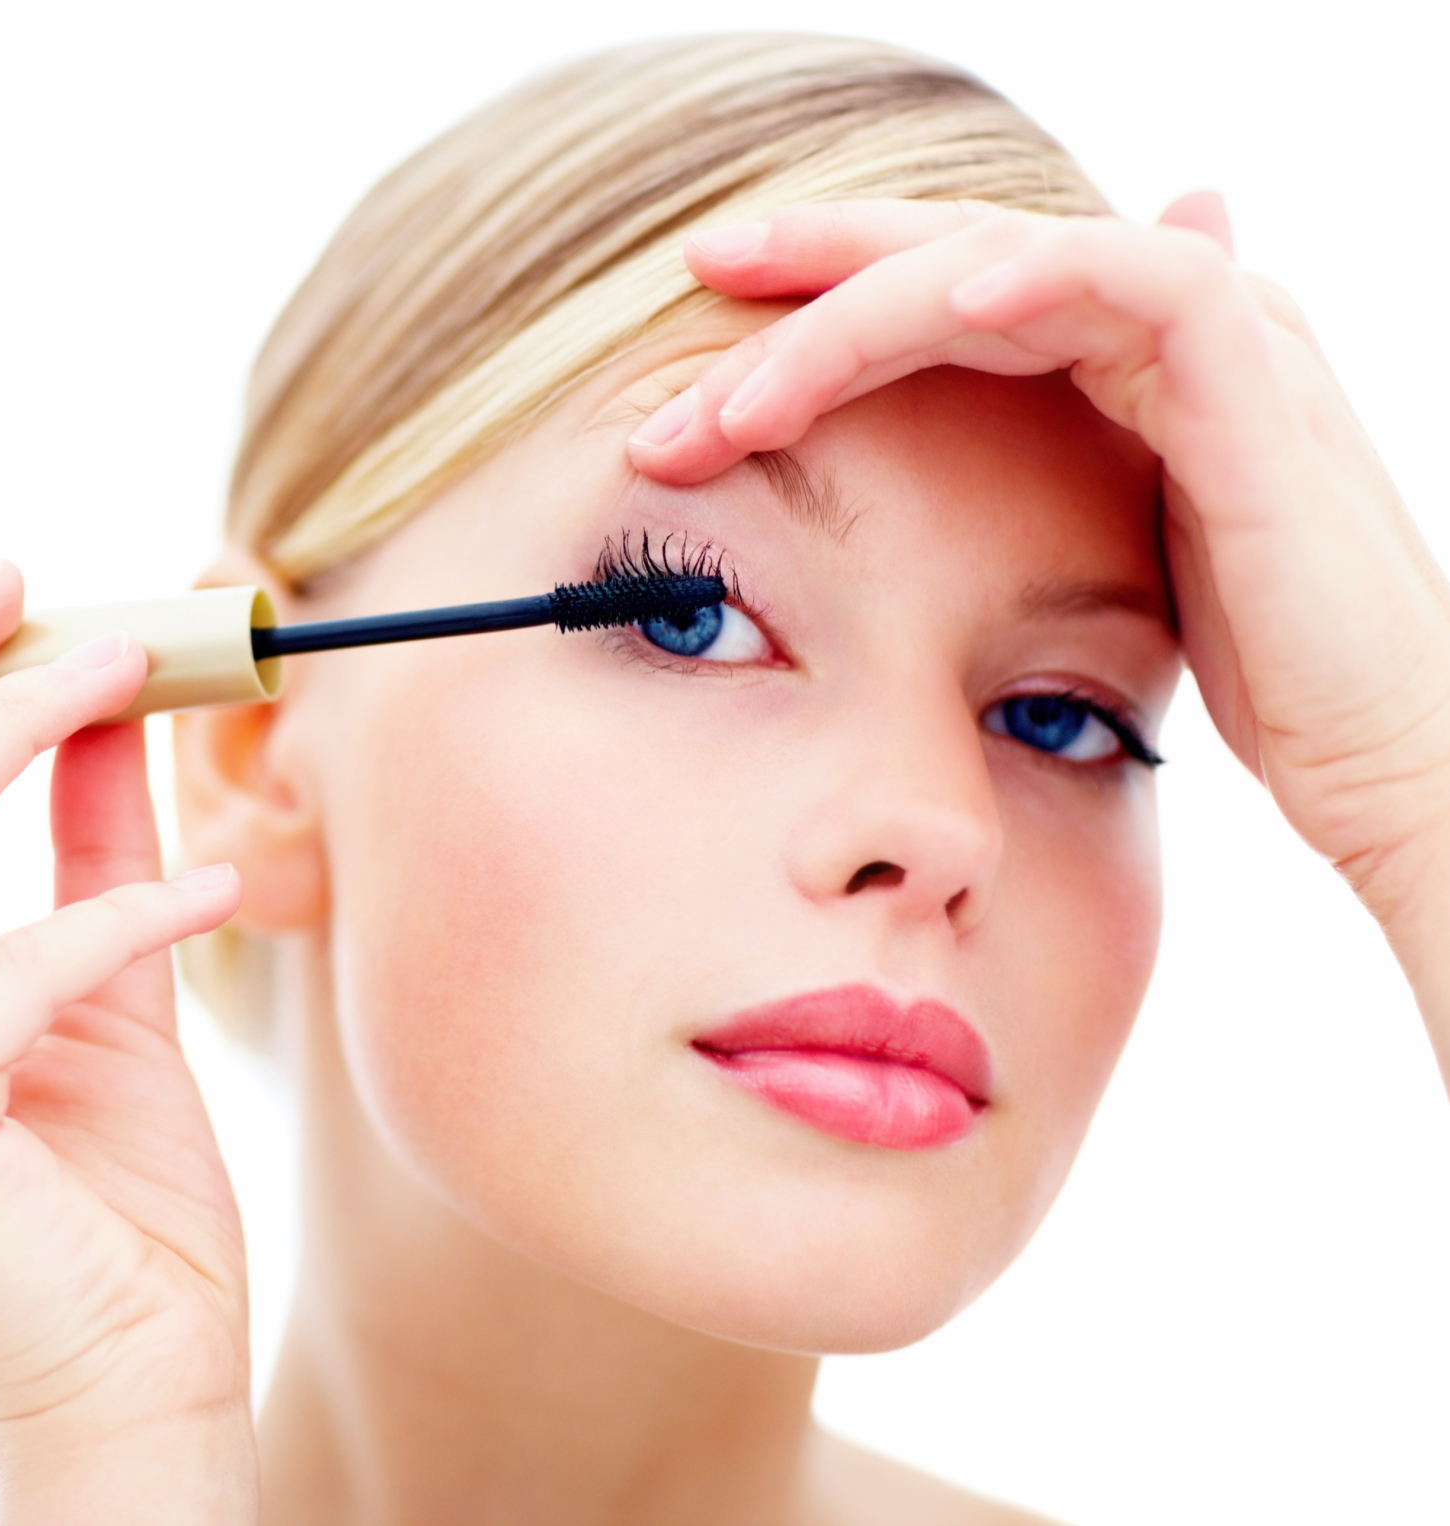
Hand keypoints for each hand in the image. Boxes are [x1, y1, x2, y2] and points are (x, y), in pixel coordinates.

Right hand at [0, 559, 255, 1522]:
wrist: (138, 1400)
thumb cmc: (115, 1218)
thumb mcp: (100, 1001)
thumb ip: (85, 861)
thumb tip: (100, 710)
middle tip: (14, 576)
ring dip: (7, 739)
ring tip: (125, 672)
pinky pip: (9, 970)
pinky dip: (122, 909)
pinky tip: (217, 886)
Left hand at [625, 197, 1449, 938]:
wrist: (1396, 766)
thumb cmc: (1253, 690)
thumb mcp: (1108, 575)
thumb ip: (1033, 502)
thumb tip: (958, 483)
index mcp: (1118, 366)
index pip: (944, 291)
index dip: (821, 297)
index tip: (696, 344)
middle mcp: (1165, 329)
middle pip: (955, 252)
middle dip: (812, 274)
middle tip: (688, 289)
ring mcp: (1216, 342)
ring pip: (1007, 258)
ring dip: (861, 311)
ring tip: (742, 390)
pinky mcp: (1256, 384)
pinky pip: (1137, 283)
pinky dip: (1033, 280)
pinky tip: (940, 306)